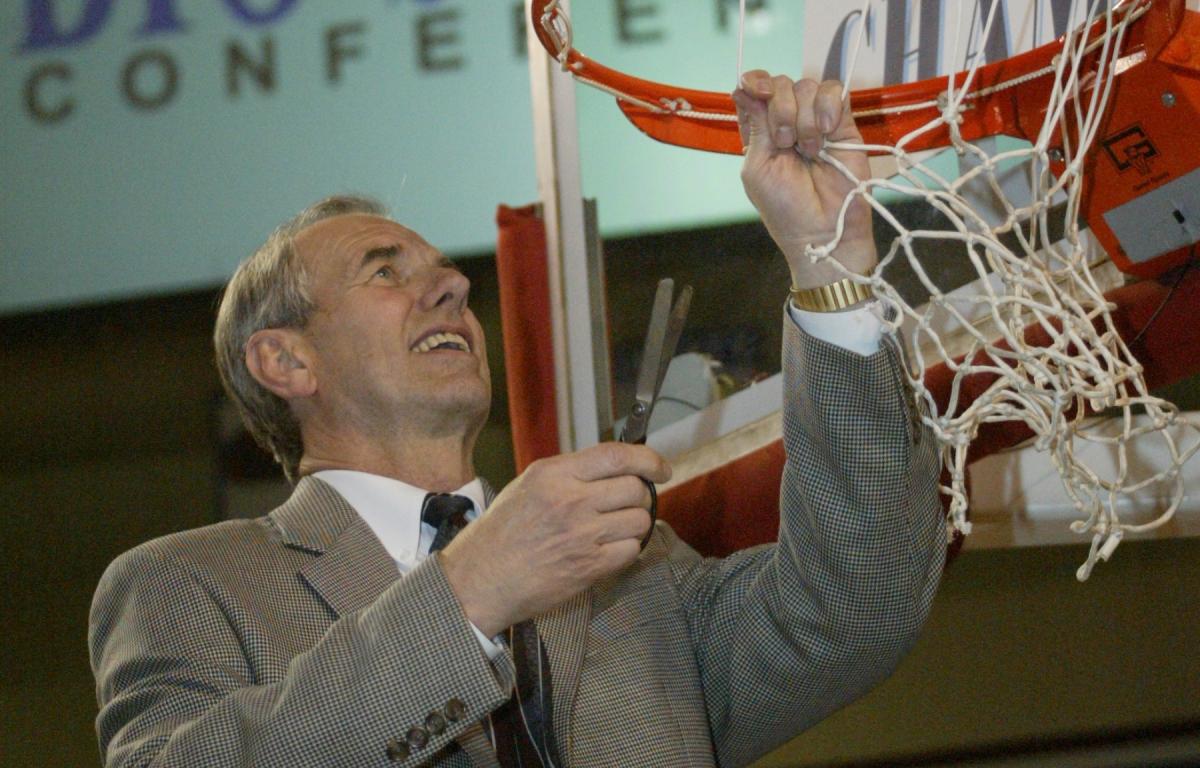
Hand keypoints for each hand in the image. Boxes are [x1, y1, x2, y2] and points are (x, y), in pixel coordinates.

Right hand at [438, 443, 670, 635]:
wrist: (482, 578)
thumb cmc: (503, 532)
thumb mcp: (529, 485)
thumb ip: (571, 473)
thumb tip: (616, 467)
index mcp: (554, 474)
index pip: (618, 456)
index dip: (649, 459)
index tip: (661, 468)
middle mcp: (571, 500)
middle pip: (636, 489)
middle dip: (642, 496)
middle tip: (630, 504)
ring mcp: (582, 535)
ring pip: (640, 520)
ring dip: (636, 524)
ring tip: (616, 529)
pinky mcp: (589, 566)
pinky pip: (632, 550)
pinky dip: (628, 549)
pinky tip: (609, 549)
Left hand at [733, 71, 875, 288]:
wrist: (824, 229)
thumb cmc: (785, 208)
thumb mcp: (758, 167)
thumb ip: (755, 125)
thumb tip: (742, 84)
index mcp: (760, 132)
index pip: (753, 90)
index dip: (754, 82)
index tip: (755, 90)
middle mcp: (786, 121)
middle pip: (780, 84)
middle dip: (781, 110)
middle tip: (787, 144)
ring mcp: (815, 120)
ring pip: (807, 86)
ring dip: (804, 118)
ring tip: (810, 150)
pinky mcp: (843, 123)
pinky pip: (834, 91)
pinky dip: (827, 106)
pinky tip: (827, 132)